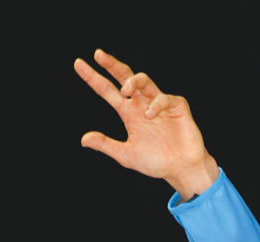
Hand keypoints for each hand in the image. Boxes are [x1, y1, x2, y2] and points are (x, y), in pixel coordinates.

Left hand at [73, 49, 218, 200]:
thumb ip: (106, 145)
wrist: (181, 169)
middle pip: (125, 77)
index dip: (93, 78)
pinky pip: (163, 98)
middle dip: (112, 65)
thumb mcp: (126, 155)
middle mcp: (141, 103)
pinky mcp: (176, 105)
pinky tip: (149, 116)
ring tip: (124, 91)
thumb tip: (84, 139)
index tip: (78, 64)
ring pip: (144, 80)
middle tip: (98, 54)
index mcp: (128, 113)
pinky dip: (155, 105)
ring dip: (132, 81)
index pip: (107, 90)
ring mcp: (159, 102)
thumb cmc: (155, 162)